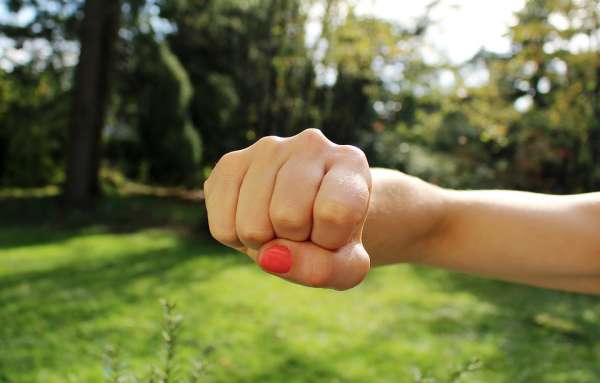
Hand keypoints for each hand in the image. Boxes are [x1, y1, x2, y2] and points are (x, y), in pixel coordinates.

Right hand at [204, 129, 371, 289]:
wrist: (306, 214)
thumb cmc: (332, 236)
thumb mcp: (346, 264)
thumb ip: (324, 269)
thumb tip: (271, 255)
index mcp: (350, 162)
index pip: (335, 212)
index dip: (330, 241)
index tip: (334, 233)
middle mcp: (310, 144)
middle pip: (288, 217)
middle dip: (294, 240)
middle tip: (303, 229)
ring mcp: (267, 149)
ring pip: (252, 225)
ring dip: (265, 242)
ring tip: (279, 225)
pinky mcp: (230, 163)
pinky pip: (223, 227)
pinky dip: (237, 240)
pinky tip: (254, 219)